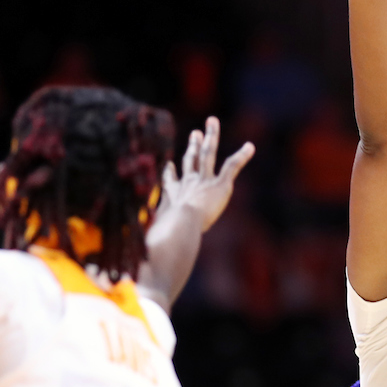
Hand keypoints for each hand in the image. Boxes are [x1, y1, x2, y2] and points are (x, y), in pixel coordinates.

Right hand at [160, 117, 253, 232]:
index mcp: (172, 196)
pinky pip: (231, 166)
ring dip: (211, 137)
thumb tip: (136, 265)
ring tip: (212, 121)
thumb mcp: (155, 238)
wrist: (180, 226)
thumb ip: (151, 242)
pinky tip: (250, 147)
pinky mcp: (219, 184)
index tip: (169, 164)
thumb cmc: (166, 235)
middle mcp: (187, 183)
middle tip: (196, 133)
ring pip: (208, 153)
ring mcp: (203, 181)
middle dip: (194, 145)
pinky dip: (242, 155)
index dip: (170, 172)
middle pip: (190, 160)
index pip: (170, 181)